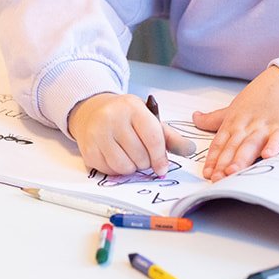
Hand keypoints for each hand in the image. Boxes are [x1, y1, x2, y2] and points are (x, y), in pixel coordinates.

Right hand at [68, 92, 195, 176]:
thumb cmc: (125, 117)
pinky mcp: (88, 149)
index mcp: (132, 107)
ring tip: (130, 157)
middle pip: (139, 156)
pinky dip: (117, 170)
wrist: (92, 111)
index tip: (162, 169)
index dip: (160, 158)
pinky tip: (116, 157)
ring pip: (124, 167)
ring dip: (131, 168)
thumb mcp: (149, 119)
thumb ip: (170, 136)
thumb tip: (191, 150)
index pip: (152, 138)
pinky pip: (109, 171)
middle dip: (145, 162)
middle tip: (142, 156)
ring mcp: (97, 133)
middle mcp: (112, 118)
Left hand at [197, 67, 278, 180]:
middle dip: (224, 163)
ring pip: (253, 144)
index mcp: (234, 123)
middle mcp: (249, 126)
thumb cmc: (259, 99)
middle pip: (234, 147)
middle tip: (217, 178)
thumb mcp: (234, 109)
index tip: (207, 173)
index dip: (213, 159)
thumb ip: (214, 119)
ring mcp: (268, 127)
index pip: (221, 143)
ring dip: (242, 158)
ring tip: (233, 171)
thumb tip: (194, 117)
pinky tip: (268, 155)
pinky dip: (275, 145)